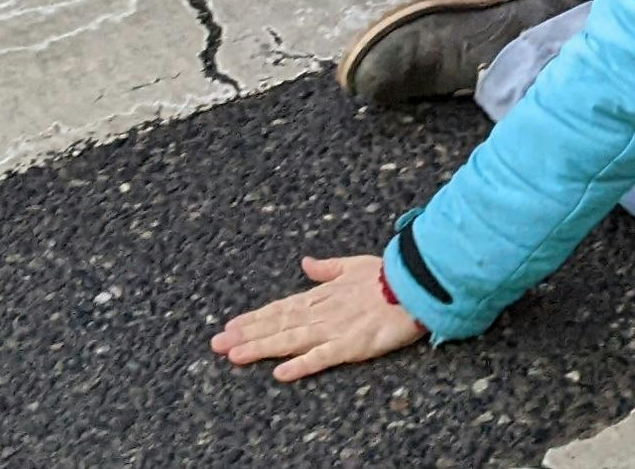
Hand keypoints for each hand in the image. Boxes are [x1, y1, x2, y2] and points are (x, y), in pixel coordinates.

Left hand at [213, 255, 425, 379]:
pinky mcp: (353, 345)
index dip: (254, 317)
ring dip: (261, 347)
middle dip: (246, 334)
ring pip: (290, 340)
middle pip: (278, 324)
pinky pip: (322, 357)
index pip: (281, 307)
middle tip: (217, 344)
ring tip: (234, 355)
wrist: (418, 284)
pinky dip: (300, 364)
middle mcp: (323, 312)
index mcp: (323, 295)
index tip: (230, 325)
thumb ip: (327, 268)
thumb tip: (305, 263)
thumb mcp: (354, 265)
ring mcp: (336, 329)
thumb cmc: (389, 274)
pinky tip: (280, 372)